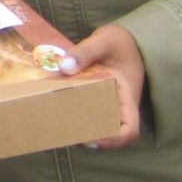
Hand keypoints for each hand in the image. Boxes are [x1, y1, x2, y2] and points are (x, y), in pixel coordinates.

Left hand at [64, 24, 146, 150]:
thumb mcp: (105, 40)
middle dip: (85, 136)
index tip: (90, 139)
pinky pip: (86, 113)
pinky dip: (72, 114)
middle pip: (107, 134)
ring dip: (76, 128)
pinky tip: (53, 106)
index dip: (112, 140)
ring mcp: (108, 105)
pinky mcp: (97, 101)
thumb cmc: (121, 42)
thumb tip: (64, 67)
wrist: (128, 41)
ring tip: (54, 123)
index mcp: (127, 96)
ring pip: (94, 126)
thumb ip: (85, 52)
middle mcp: (119, 107)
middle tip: (61, 132)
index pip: (129, 129)